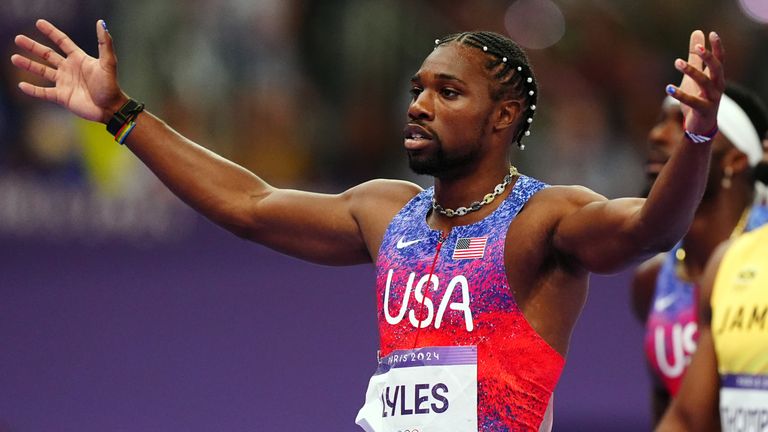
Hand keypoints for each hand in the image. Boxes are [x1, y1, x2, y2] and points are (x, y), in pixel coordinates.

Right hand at [11, 19, 127, 123]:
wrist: (110, 108)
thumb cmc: (111, 85)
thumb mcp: (108, 62)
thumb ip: (104, 43)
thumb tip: (101, 23)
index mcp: (79, 59)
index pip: (62, 42)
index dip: (51, 32)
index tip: (39, 23)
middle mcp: (69, 69)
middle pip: (47, 55)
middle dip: (33, 47)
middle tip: (18, 39)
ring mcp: (64, 83)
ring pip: (42, 71)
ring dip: (28, 65)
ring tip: (14, 58)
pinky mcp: (62, 97)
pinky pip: (43, 92)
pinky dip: (32, 90)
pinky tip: (21, 85)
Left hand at [666, 30, 724, 134]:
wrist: (701, 127)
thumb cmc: (699, 98)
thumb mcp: (696, 76)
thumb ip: (696, 57)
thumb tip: (698, 32)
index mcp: (716, 77)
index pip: (720, 59)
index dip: (717, 47)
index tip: (712, 33)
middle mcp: (718, 86)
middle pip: (717, 69)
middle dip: (708, 58)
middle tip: (696, 48)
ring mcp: (712, 99)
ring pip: (705, 83)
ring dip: (691, 71)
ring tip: (677, 62)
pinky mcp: (704, 111)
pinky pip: (693, 101)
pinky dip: (680, 94)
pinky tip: (668, 87)